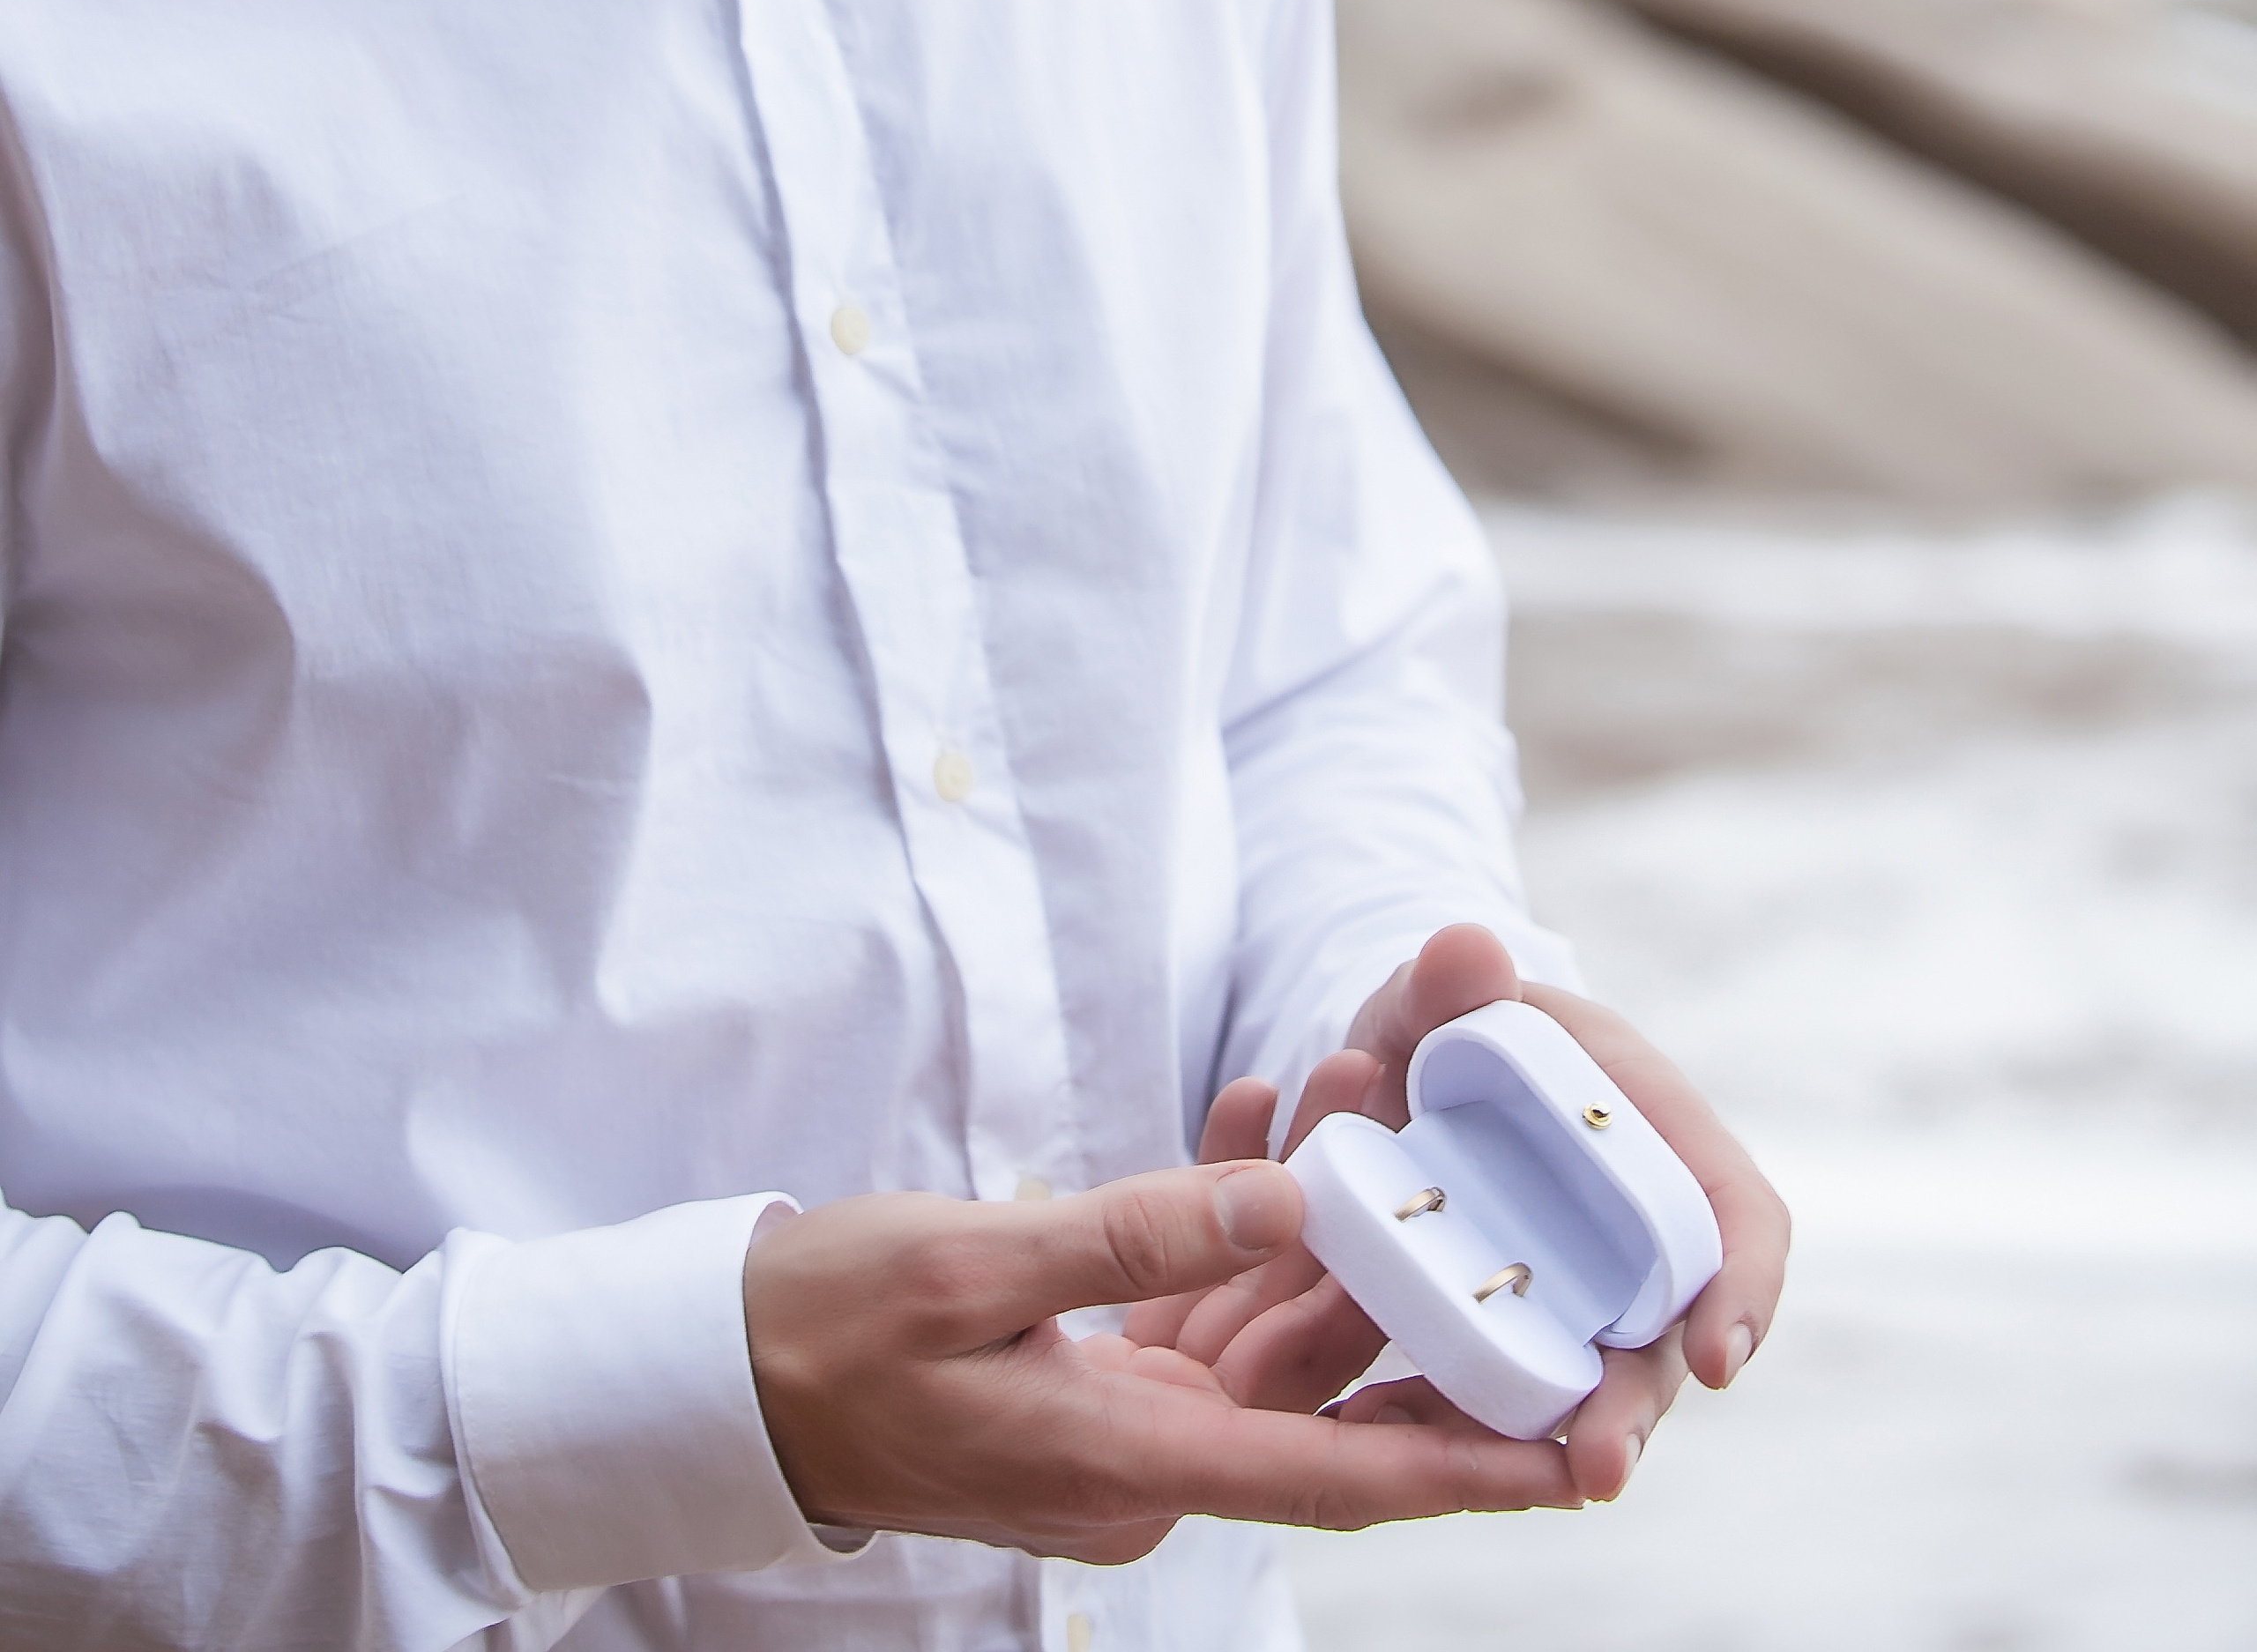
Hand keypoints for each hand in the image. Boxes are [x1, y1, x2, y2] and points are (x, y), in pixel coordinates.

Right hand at [740, 1153, 1591, 1560]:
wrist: (718, 1375)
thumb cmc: (829, 1325)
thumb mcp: (975, 1263)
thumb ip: (1136, 1232)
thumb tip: (1291, 1201)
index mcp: (1127, 1460)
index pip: (1336, 1476)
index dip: (1466, 1465)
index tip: (1580, 1456)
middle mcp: (1145, 1462)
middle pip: (1316, 1380)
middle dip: (1404, 1275)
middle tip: (1488, 1170)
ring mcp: (1121, 1425)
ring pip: (1267, 1326)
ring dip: (1324, 1222)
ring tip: (1373, 1087)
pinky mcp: (1093, 1380)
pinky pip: (1198, 1301)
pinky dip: (1232, 1218)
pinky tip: (1260, 1115)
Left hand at [1128, 924, 1790, 1504]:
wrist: (1389, 1067)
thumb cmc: (1452, 1023)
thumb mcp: (1444, 991)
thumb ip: (1454, 977)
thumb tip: (1466, 948)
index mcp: (1651, 1137)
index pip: (1734, 1217)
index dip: (1740, 1287)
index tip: (1717, 1359)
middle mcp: (1624, 1236)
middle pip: (1659, 1336)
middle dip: (1634, 1405)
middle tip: (1598, 1470)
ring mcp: (1565, 1298)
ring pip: (1577, 1389)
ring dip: (1545, 1445)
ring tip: (1495, 1487)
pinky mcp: (1488, 1338)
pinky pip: (1482, 1397)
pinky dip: (1443, 1428)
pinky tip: (1385, 1445)